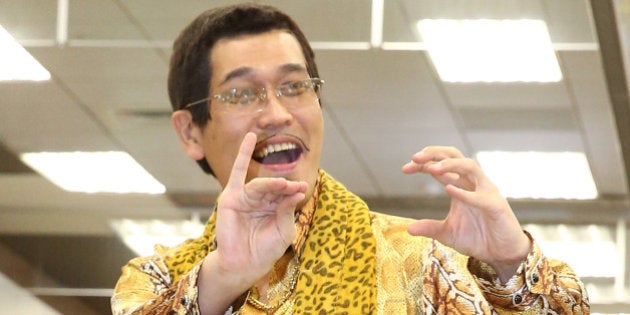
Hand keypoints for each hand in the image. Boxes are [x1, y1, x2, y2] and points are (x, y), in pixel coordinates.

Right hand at [213, 132, 307, 284]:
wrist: (244, 264)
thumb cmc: (265, 250)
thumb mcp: (283, 230)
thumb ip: (287, 210)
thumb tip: (295, 190)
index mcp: (274, 208)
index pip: (286, 193)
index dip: (293, 190)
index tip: (302, 187)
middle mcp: (260, 200)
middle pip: (275, 187)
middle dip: (285, 186)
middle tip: (295, 186)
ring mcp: (246, 197)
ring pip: (261, 184)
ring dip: (272, 183)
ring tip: (282, 185)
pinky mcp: (231, 196)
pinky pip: (236, 171)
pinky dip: (243, 152)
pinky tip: (251, 137)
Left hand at [402, 146, 529, 281]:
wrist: (502, 255)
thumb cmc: (477, 239)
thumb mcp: (447, 233)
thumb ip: (430, 228)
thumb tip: (408, 229)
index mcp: (460, 185)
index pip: (440, 165)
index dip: (422, 164)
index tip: (405, 169)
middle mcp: (473, 183)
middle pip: (455, 156)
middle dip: (435, 153)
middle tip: (415, 158)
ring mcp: (486, 192)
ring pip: (470, 166)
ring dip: (450, 165)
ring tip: (432, 168)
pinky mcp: (496, 206)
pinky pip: (480, 196)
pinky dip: (465, 192)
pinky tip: (448, 189)